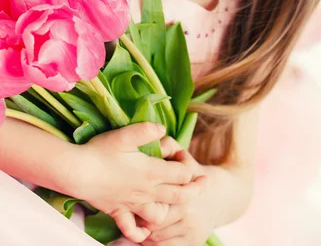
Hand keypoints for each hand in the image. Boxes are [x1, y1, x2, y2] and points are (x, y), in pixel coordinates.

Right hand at [74, 123, 203, 242]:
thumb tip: (163, 129)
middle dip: (194, 191)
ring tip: (174, 204)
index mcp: (151, 171)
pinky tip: (145, 230)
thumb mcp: (126, 134)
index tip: (190, 160)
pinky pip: (132, 229)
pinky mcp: (117, 211)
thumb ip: (147, 130)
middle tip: (203, 184)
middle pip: (179, 196)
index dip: (191, 167)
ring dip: (170, 211)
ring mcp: (132, 203)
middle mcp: (146, 191)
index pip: (183, 174)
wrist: (77, 171)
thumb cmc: (101, 150)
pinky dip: (140, 232)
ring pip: (159, 215)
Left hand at [141, 137, 213, 245]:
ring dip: (145, 235)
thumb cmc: (195, 174)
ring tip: (138, 225)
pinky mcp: (193, 244)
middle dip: (140, 221)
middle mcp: (189, 215)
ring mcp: (191, 232)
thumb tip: (156, 141)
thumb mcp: (185, 158)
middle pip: (153, 225)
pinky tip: (149, 235)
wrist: (221, 196)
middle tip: (132, 215)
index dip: (140, 206)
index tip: (133, 201)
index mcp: (185, 194)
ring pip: (156, 240)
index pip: (154, 206)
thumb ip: (170, 147)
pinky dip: (154, 244)